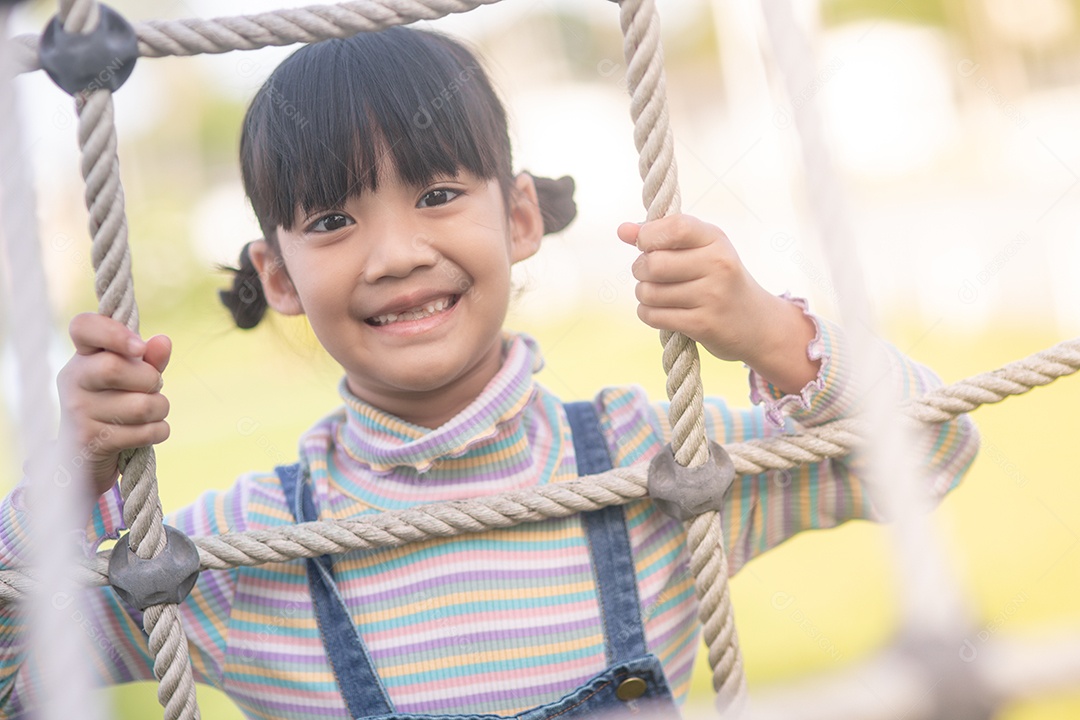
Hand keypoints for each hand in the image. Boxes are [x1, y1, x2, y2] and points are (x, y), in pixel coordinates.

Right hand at [56, 313, 171, 499]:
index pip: (83, 327)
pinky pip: (145, 432)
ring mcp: (77, 411)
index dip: (113, 333)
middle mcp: (73, 379)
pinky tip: (146, 431)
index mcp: (83, 355)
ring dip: (160, 408)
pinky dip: (158, 431)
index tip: (139, 347)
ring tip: (152, 411)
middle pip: (114, 368)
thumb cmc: (116, 403)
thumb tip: (163, 342)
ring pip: (141, 406)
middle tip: (153, 387)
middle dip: (151, 380)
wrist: (87, 452)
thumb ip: (151, 358)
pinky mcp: (90, 440)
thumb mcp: (134, 376)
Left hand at [617, 214, 818, 393]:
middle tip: (650, 274)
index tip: (645, 245)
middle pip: (653, 263)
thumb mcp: (700, 250)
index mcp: (716, 239)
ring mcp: (712, 296)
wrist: (757, 324)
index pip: (674, 227)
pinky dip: (648, 314)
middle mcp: (718, 265)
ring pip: (649, 292)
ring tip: (659, 294)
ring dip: (644, 295)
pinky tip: (662, 312)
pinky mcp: (703, 324)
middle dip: (640, 270)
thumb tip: (622, 230)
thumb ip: (661, 236)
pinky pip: (653, 315)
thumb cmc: (718, 280)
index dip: (648, 236)